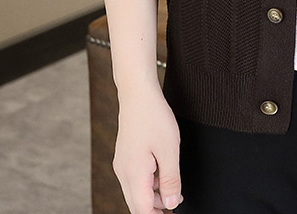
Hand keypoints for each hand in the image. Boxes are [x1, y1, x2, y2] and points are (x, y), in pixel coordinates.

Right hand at [113, 88, 183, 212]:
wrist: (137, 93)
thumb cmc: (153, 116)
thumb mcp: (169, 150)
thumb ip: (171, 180)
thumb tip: (170, 204)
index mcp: (134, 174)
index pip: (142, 210)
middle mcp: (123, 172)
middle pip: (137, 204)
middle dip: (155, 209)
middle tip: (174, 206)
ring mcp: (122, 164)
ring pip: (136, 192)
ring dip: (153, 196)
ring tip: (173, 190)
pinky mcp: (125, 156)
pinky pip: (135, 178)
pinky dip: (148, 183)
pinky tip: (162, 174)